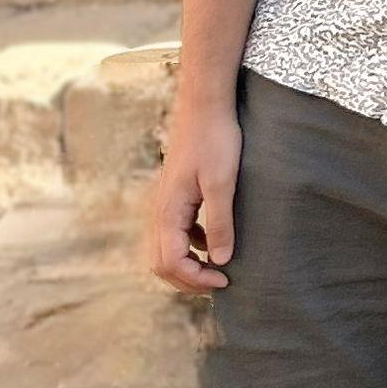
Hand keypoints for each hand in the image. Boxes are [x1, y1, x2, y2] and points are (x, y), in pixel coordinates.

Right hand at [142, 112, 240, 294]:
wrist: (205, 106)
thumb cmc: (216, 140)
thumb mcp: (223, 183)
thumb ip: (220, 223)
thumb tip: (220, 261)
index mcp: (169, 212)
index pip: (171, 263)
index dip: (196, 279)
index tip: (226, 280)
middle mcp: (160, 211)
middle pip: (162, 263)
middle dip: (188, 280)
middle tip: (220, 282)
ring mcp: (166, 204)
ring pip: (166, 250)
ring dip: (188, 265)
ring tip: (217, 269)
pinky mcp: (175, 196)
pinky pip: (175, 233)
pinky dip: (191, 247)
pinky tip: (214, 241)